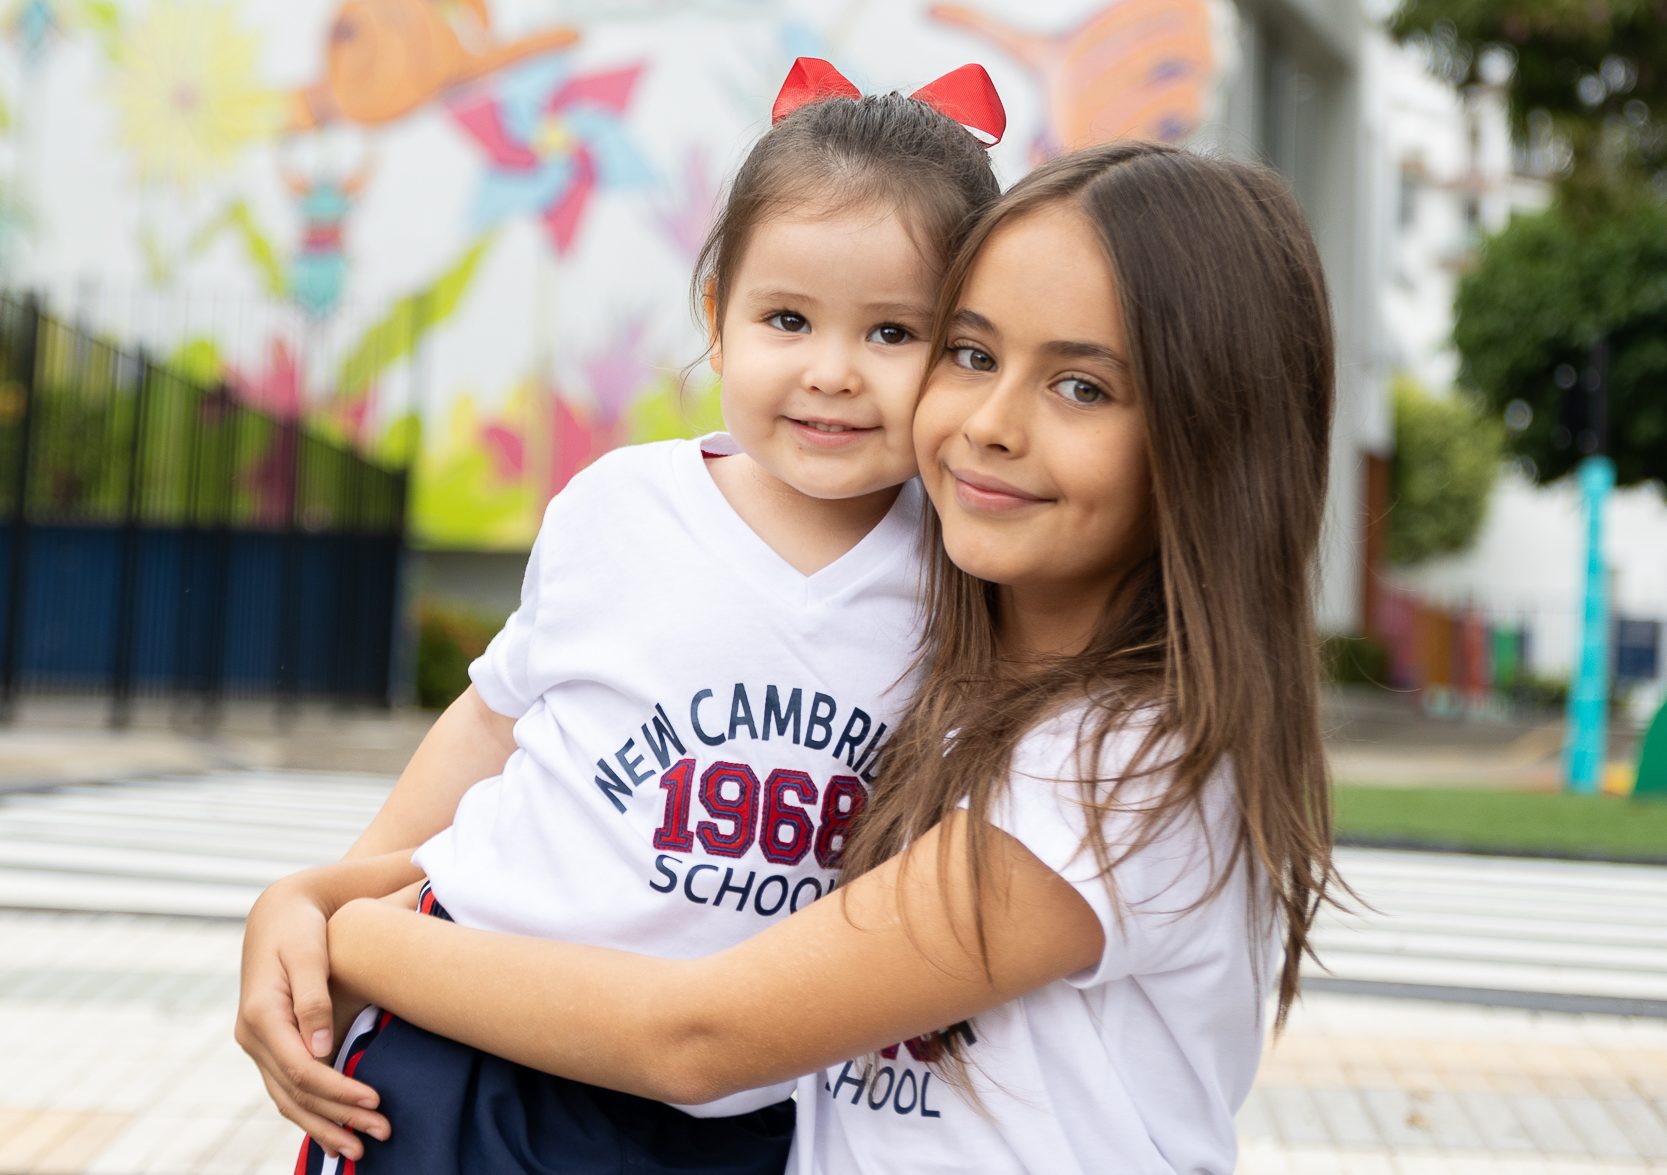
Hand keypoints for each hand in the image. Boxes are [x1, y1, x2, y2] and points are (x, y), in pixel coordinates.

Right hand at [235, 876, 390, 1160]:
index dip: (338, 1091)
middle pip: (295, 1092)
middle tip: (380, 1136)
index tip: (375, 1102)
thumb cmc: (301, 927)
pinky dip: (311, 1112)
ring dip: (324, 1125)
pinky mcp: (269, 1044)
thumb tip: (321, 1050)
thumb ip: (313, 999)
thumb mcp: (309, 952)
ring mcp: (257, 1043)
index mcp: (261, 1015)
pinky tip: (336, 1130)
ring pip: (288, 1098)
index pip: (301, 1069)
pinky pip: (287, 1088)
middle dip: (337, 1118)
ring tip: (359, 1150)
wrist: (280, 911)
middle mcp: (252, 1035)